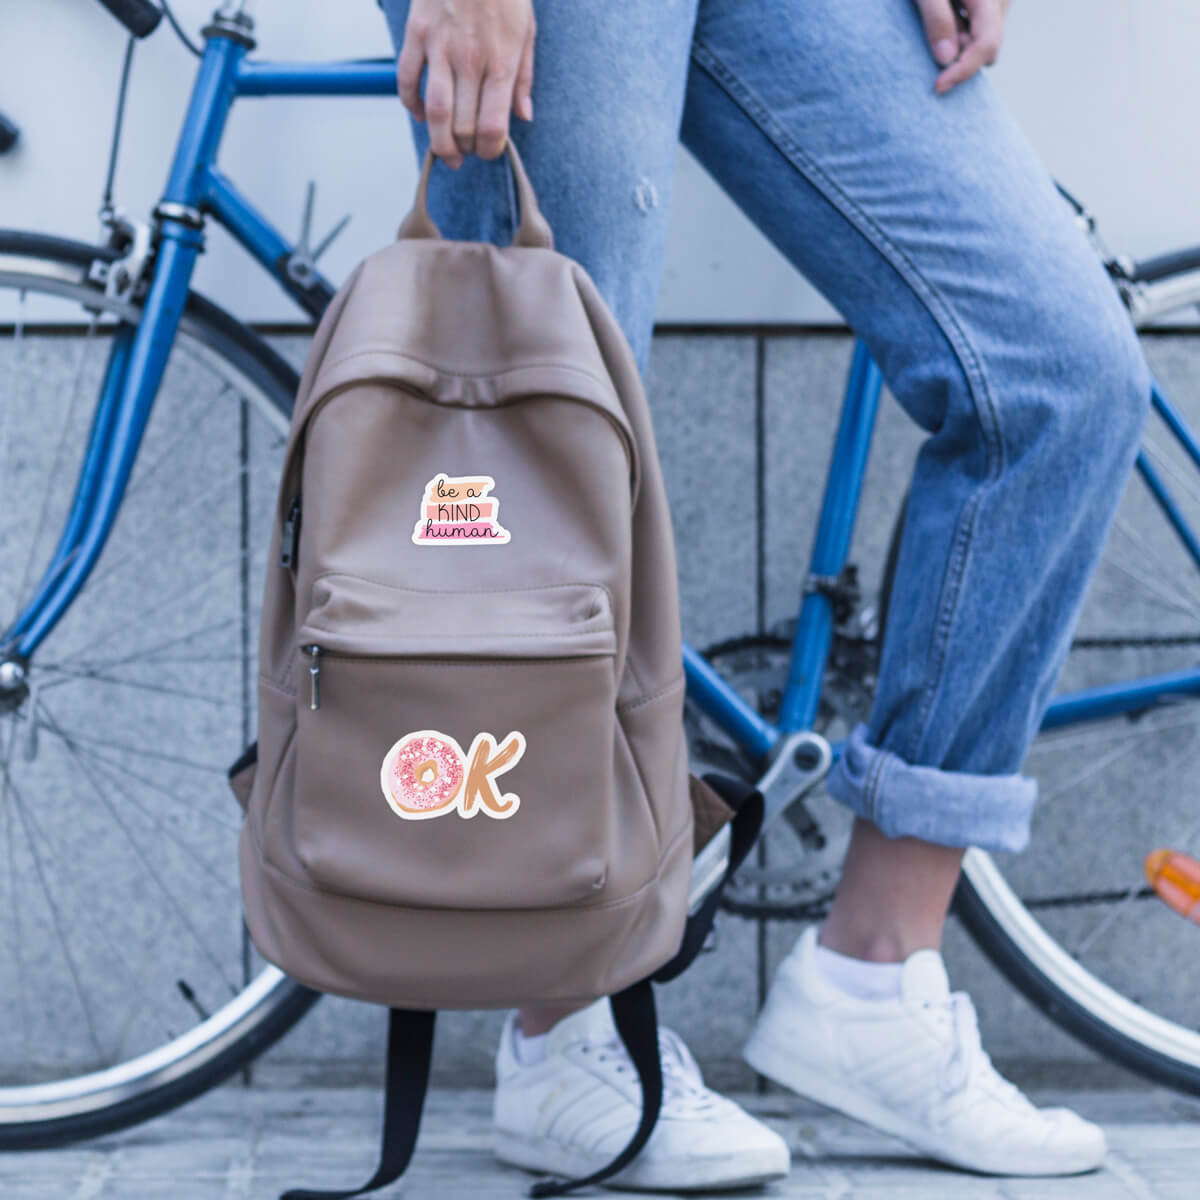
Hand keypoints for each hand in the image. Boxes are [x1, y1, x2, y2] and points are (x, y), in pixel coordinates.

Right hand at [396, 0, 535, 168]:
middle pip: (462, 127)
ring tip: (446, 152)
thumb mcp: (527, 31)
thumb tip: (523, 117)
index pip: (494, 127)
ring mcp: (441, 47)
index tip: (490, 151)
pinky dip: (411, 105)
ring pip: (434, 112)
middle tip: (469, 151)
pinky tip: (421, 115)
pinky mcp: (417, 33)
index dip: (491, 150)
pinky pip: (407, 81)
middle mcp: (471, 60)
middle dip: (466, 149)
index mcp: (502, 63)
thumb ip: (524, 78)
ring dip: (438, 142)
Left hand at [915, 0, 1011, 94]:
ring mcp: (999, 2)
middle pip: (987, 48)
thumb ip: (937, 19)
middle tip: (931, 36)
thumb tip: (947, 59)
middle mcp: (1001, 0)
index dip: (962, 71)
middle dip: (959, 57)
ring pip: (983, 41)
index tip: (938, 86)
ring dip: (958, 43)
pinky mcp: (990, 5)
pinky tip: (945, 15)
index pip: (986, 45)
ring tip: (937, 14)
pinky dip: (960, 34)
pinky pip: (979, 30)